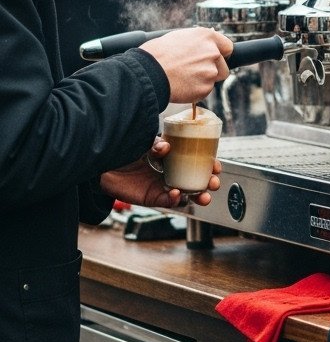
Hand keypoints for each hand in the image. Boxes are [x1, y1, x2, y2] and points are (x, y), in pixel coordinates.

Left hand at [101, 138, 222, 208]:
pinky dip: (174, 199)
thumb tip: (167, 146)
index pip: (195, 160)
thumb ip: (156, 143)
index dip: (208, 164)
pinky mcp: (151, 196)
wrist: (101, 162)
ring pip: (185, 193)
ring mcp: (160, 185)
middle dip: (208, 183)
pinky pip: (166, 200)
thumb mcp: (144, 141)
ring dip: (197, 195)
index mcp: (171, 155)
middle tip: (213, 182)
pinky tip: (177, 193)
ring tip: (204, 196)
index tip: (216, 165)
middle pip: (194, 179)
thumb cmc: (123, 148)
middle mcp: (169, 171)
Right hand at [138, 27, 232, 102]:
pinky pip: (204, 91)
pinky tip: (181, 86)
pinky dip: (195, 91)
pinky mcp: (205, 88)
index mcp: (206, 36)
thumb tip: (204, 45)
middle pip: (223, 66)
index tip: (215, 59)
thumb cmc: (157, 54)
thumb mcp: (178, 37)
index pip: (227, 47)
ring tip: (183, 78)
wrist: (147, 72)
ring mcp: (210, 71)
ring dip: (203, 80)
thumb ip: (196, 42)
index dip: (221, 54)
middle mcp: (212, 52)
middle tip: (193, 71)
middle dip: (212, 70)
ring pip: (213, 79)